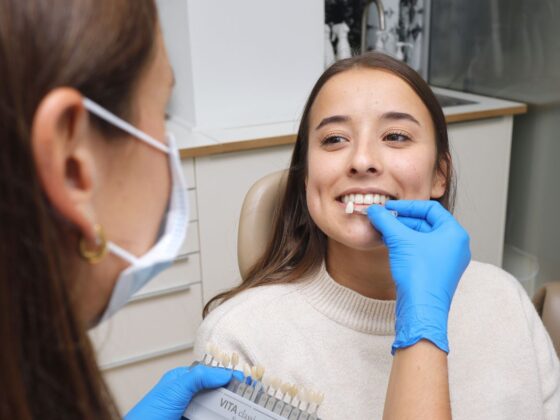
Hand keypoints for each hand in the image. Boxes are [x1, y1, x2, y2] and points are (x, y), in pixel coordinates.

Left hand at [125, 365, 241, 419]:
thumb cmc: (147, 415)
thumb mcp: (175, 389)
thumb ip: (199, 377)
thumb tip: (223, 372)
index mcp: (183, 382)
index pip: (212, 375)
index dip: (229, 377)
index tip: (246, 382)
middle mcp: (189, 398)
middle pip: (218, 395)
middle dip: (234, 396)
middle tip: (251, 399)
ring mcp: (192, 414)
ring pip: (217, 411)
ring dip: (230, 412)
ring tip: (247, 412)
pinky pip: (212, 419)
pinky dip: (222, 417)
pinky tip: (233, 417)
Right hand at [367, 200, 470, 353]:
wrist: (421, 310)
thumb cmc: (419, 275)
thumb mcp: (399, 240)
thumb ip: (386, 220)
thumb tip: (374, 210)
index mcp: (454, 233)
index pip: (430, 209)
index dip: (407, 206)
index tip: (389, 207)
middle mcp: (455, 246)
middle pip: (426, 223)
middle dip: (402, 220)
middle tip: (383, 219)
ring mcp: (447, 261)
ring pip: (422, 238)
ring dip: (401, 233)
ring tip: (383, 231)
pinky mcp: (437, 273)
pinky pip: (421, 252)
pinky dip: (406, 246)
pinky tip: (389, 246)